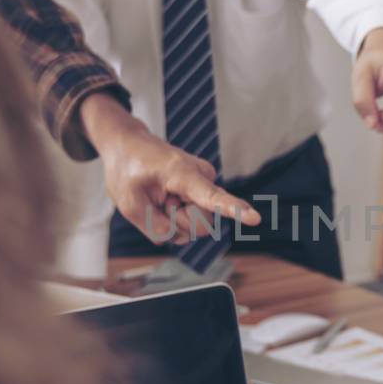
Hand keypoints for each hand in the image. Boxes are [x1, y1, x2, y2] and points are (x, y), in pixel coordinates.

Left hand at [81, 94, 260, 244]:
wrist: (130, 146)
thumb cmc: (127, 169)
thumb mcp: (128, 203)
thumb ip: (156, 227)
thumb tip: (180, 237)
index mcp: (182, 174)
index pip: (212, 197)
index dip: (234, 210)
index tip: (255, 218)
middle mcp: (202, 177)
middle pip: (202, 225)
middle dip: (177, 224)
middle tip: (157, 202)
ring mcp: (205, 183)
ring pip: (198, 225)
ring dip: (175, 220)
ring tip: (161, 198)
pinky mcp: (203, 191)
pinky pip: (194, 219)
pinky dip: (176, 216)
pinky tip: (166, 201)